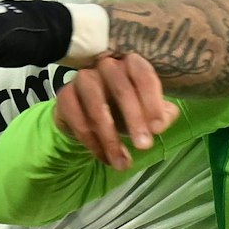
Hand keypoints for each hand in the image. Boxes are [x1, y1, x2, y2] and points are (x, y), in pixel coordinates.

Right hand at [54, 54, 178, 169]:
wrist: (88, 116)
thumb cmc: (124, 109)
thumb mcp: (147, 112)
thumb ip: (163, 115)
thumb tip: (163, 122)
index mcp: (132, 64)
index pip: (144, 76)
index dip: (152, 103)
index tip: (158, 129)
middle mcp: (107, 65)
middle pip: (122, 89)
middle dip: (135, 121)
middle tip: (144, 147)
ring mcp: (83, 78)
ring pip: (97, 108)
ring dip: (111, 140)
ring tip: (122, 164)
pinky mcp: (65, 95)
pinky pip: (79, 121)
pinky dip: (93, 143)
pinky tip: (105, 158)